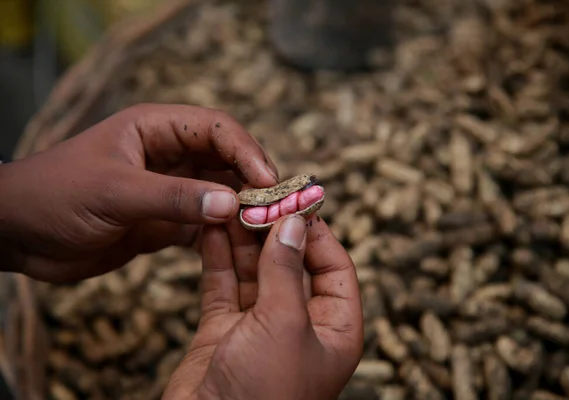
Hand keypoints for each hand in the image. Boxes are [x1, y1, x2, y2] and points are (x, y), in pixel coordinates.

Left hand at [0, 103, 278, 282]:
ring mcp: (170, 189)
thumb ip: (173, 197)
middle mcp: (169, 155)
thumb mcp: (114, 192)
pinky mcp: (165, 221)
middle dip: (255, 181)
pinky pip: (205, 223)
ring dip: (244, 209)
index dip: (247, 151)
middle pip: (228, 160)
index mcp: (157, 129)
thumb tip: (232, 204)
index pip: (217, 129)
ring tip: (267, 229)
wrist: (19, 235)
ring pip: (221, 193)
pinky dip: (224, 234)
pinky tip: (240, 247)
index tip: (268, 181)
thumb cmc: (56, 196)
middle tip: (280, 207)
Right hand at [162, 214, 362, 399]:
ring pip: (255, 271)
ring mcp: (259, 327)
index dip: (318, 233)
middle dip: (275, 230)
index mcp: (335, 329)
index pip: (335, 269)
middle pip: (292, 264)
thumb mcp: (285, 324)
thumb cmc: (265, 394)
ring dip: (244, 238)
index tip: (298, 200)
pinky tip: (213, 227)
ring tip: (234, 201)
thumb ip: (287, 270)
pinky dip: (218, 257)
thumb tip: (294, 223)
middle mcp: (299, 325)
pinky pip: (223, 285)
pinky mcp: (223, 331)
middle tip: (260, 195)